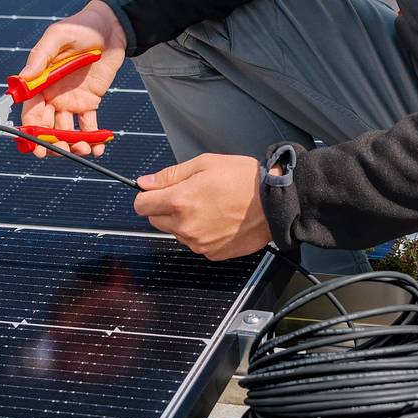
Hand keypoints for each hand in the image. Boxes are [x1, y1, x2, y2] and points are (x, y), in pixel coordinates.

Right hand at [18, 0, 125, 157]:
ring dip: (72, 144)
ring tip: (83, 150)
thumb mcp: (58, 37)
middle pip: (46, 127)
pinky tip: (97, 149)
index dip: (31, 131)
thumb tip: (22, 78)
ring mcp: (70, 101)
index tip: (35, 146)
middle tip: (61, 153)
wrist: (111, 27)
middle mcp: (52, 95)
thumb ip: (40, 57)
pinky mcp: (89, 102)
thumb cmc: (81, 27)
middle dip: (51, 143)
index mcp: (40, 82)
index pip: (31, 112)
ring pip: (66, 131)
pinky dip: (92, 139)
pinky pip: (88, 126)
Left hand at [133, 154, 272, 260]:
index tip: (156, 192)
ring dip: (185, 222)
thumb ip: (170, 175)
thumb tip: (145, 183)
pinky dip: (202, 234)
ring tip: (210, 207)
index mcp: (180, 201)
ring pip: (177, 233)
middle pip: (156, 221)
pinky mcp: (212, 254)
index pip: (141, 205)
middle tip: (190, 195)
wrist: (275, 202)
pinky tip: (219, 220)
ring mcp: (199, 243)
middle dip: (166, 208)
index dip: (147, 195)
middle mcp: (186, 226)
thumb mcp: (205, 163)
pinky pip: (196, 244)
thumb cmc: (245, 180)